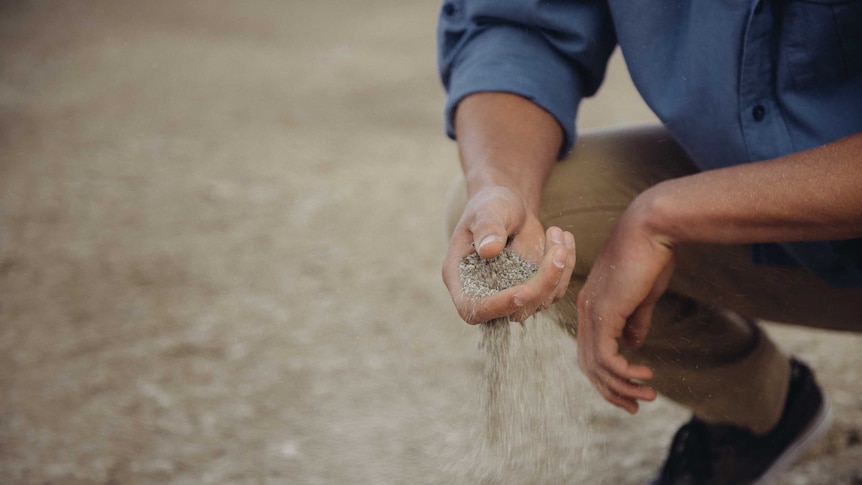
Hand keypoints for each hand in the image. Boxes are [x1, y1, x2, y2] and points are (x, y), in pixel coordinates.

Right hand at [442, 186, 575, 323]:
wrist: (508, 206)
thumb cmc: (491, 205)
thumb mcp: (487, 210)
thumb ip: (487, 228)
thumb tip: (489, 250)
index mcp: (460, 278)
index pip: (473, 308)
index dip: (497, 306)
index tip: (523, 291)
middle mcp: (484, 293)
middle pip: (515, 309)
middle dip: (542, 283)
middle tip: (558, 248)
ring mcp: (511, 295)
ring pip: (541, 301)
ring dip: (558, 270)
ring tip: (557, 232)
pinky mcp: (534, 291)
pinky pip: (556, 289)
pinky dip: (566, 266)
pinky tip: (563, 238)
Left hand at [576, 197, 674, 412]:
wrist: (652, 228)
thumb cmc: (650, 255)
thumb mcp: (642, 295)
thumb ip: (634, 320)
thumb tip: (633, 345)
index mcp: (592, 305)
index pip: (590, 349)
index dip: (607, 374)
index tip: (630, 390)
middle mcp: (585, 311)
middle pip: (588, 363)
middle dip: (611, 389)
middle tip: (634, 406)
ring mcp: (592, 312)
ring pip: (597, 364)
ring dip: (622, 386)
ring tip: (647, 396)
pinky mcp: (605, 312)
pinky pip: (607, 356)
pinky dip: (624, 372)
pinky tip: (645, 375)